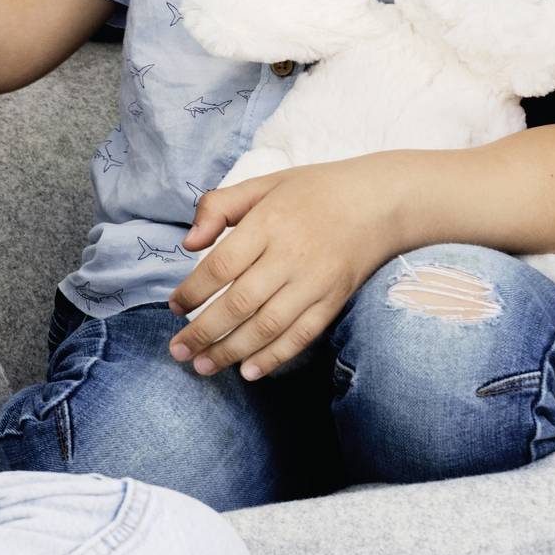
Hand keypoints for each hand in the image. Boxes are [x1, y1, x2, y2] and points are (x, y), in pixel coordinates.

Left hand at [165, 157, 409, 380]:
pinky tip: (250, 371)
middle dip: (204, 332)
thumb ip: (219, 206)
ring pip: (268, 326)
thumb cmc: (313, 191)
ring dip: (232, 351)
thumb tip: (189, 243)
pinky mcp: (334, 301)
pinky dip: (275, 357)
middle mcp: (291, 256)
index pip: (221, 265)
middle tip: (178, 350)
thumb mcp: (263, 184)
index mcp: (268, 223)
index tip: (174, 307)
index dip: (194, 291)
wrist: (380, 202)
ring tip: (204, 366)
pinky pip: (301, 335)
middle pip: (240, 302)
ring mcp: (315, 282)